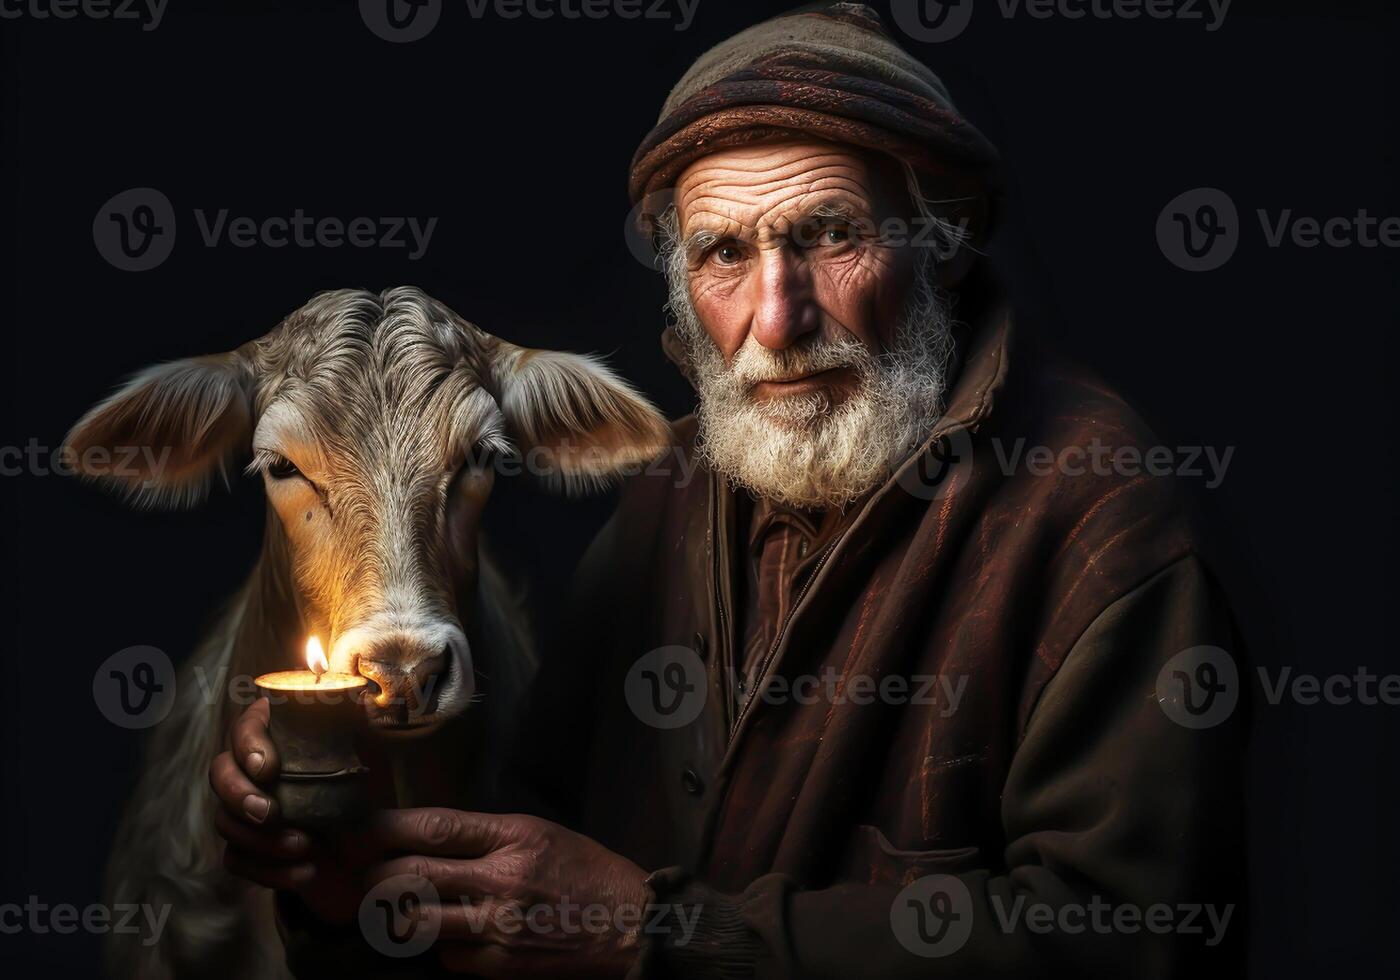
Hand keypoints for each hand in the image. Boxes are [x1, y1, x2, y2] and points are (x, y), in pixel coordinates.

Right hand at [208, 697, 368, 923]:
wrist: (364, 834)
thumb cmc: (357, 776)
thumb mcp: (364, 744)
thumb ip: (355, 720)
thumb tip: (359, 695)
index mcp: (272, 735)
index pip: (244, 728)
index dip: (248, 745)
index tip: (268, 767)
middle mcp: (248, 769)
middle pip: (220, 774)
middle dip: (240, 795)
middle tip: (271, 813)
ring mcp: (240, 809)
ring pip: (224, 821)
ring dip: (260, 839)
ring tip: (304, 846)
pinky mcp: (245, 846)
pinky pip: (237, 860)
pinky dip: (268, 870)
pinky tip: (305, 873)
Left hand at [365, 808, 649, 977]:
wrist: (631, 926)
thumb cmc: (587, 872)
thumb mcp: (541, 834)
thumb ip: (487, 836)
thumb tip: (427, 840)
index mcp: (514, 838)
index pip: (434, 828)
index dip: (386, 828)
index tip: (360, 829)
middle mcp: (501, 881)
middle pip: (411, 876)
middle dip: (374, 876)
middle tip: (359, 875)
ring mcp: (498, 928)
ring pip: (417, 922)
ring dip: (395, 916)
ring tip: (388, 909)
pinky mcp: (500, 966)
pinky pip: (446, 956)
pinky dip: (440, 946)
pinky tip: (449, 936)